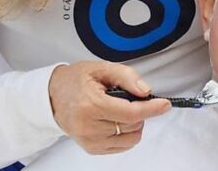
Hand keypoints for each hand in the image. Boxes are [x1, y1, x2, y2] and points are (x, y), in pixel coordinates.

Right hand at [48, 61, 170, 154]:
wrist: (53, 96)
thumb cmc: (77, 80)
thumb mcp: (101, 68)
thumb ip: (126, 76)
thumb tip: (145, 91)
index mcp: (91, 105)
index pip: (130, 113)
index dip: (151, 109)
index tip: (165, 104)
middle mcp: (89, 127)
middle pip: (132, 124)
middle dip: (139, 111)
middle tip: (127, 98)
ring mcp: (90, 141)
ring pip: (130, 138)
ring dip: (133, 124)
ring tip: (120, 109)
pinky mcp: (91, 149)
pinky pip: (122, 146)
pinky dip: (126, 133)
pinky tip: (116, 121)